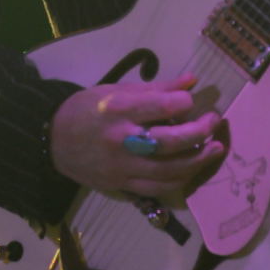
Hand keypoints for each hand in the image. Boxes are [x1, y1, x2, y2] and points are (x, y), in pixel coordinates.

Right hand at [49, 73, 225, 197]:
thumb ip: (158, 88)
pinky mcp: (121, 186)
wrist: (54, 140)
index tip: (191, 99)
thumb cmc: (88, 108)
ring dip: (197, 161)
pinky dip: (180, 180)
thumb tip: (192, 80)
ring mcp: (121, 167)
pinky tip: (193, 169)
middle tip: (215, 122)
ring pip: (168, 171)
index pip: (160, 107)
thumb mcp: (118, 89)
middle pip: (168, 142)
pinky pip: (157, 189)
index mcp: (118, 110)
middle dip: (199, 132)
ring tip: (216, 148)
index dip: (183, 102)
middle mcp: (121, 140)